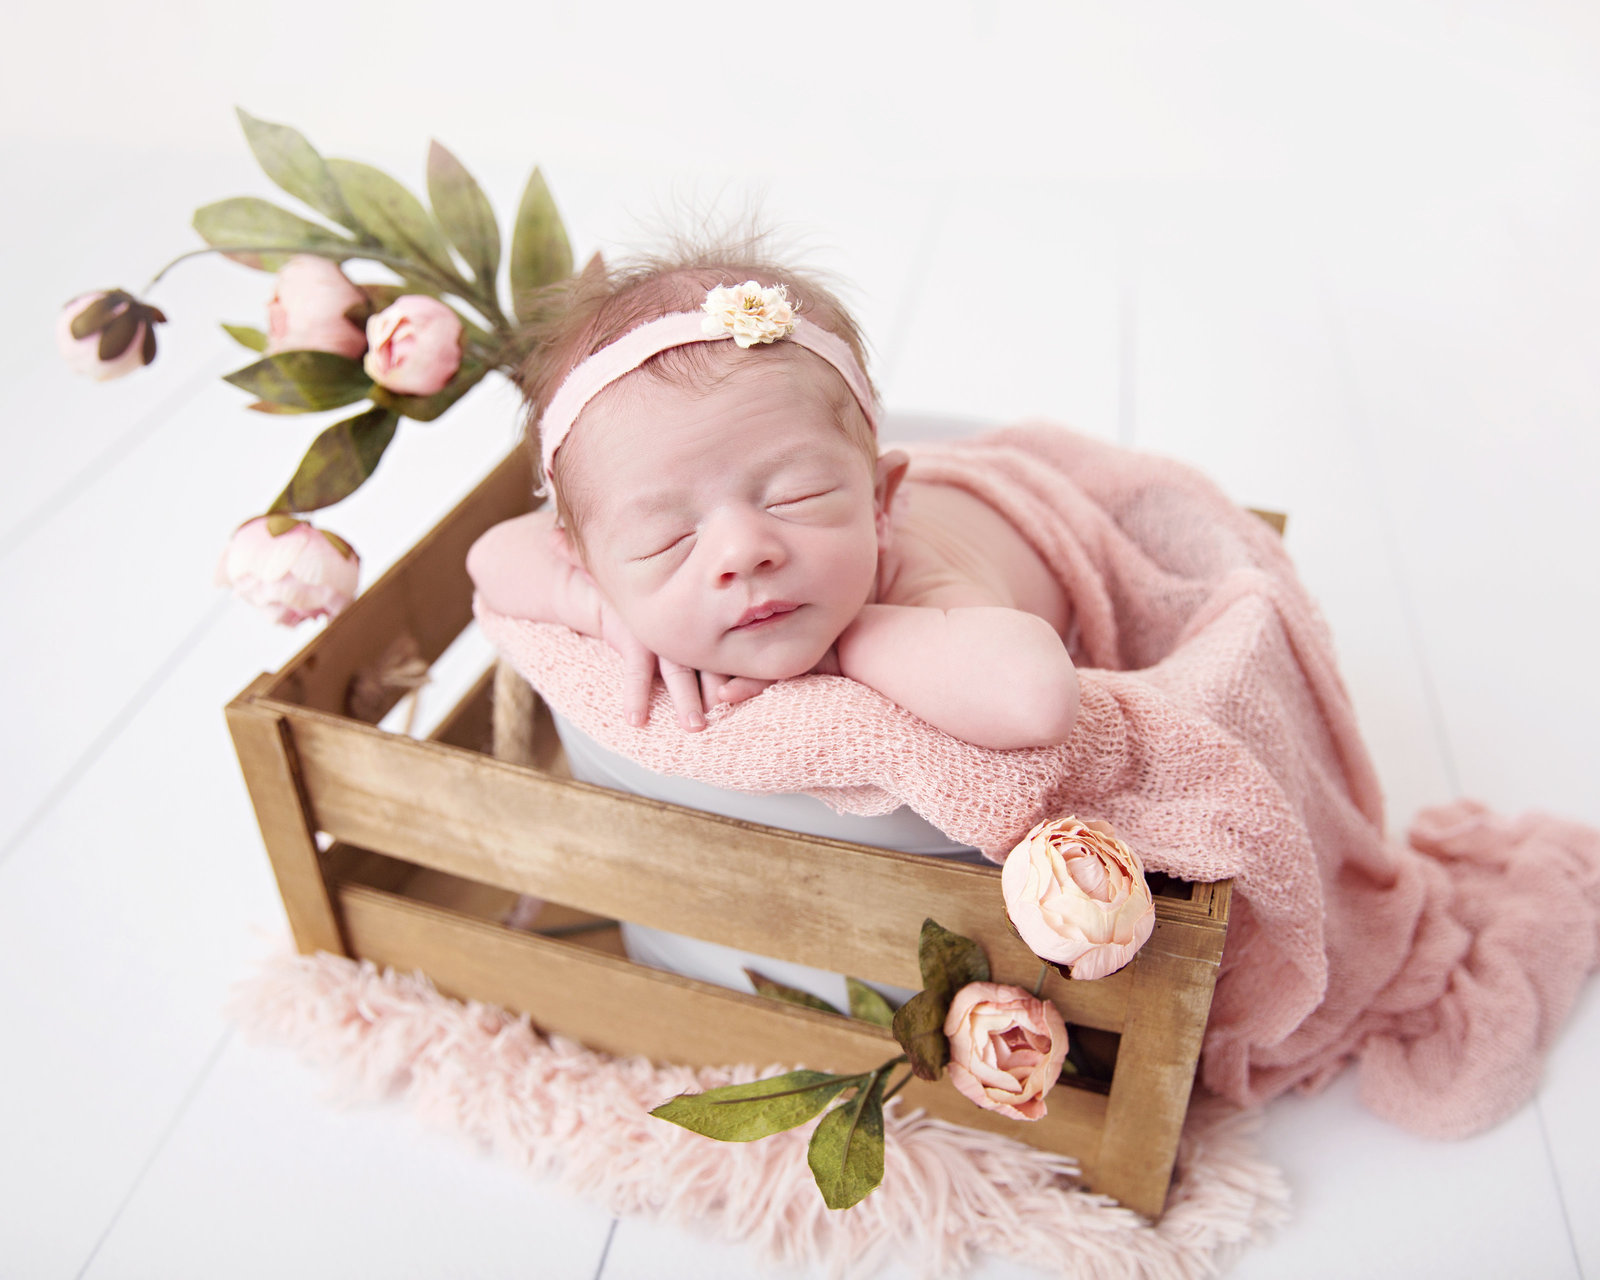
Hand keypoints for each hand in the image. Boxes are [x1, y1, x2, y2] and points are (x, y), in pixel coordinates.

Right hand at [594, 598, 771, 731]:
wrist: (624, 597)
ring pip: (679, 671)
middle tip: (729, 720)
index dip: (746, 683)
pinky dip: (636, 695)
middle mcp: (692, 632)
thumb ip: (718, 659)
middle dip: (720, 695)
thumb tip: (733, 700)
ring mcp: (663, 634)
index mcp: (712, 636)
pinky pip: (636, 671)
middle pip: (712, 668)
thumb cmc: (666, 626)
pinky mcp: (634, 637)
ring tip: (694, 727)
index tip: (745, 705)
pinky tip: (636, 720)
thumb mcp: (692, 638)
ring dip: (686, 699)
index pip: (737, 661)